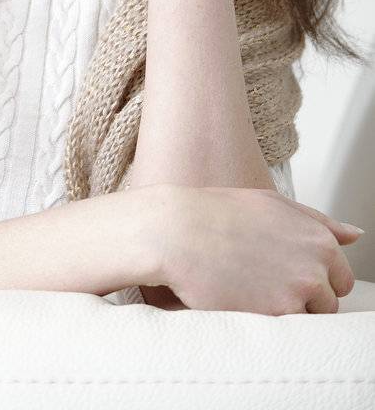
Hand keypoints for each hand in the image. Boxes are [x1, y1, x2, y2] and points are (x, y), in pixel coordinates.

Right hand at [136, 183, 360, 312]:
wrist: (177, 231)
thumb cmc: (221, 213)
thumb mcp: (274, 204)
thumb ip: (320, 221)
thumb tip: (356, 235)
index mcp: (319, 238)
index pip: (340, 277)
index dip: (313, 277)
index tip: (285, 271)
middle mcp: (316, 265)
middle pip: (328, 303)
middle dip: (304, 297)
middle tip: (264, 280)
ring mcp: (298, 292)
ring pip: (308, 319)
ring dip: (286, 310)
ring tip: (252, 288)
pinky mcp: (277, 315)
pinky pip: (285, 329)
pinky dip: (267, 319)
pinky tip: (243, 297)